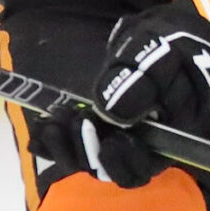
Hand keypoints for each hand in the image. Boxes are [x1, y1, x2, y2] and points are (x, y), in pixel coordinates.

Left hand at [33, 5, 209, 190]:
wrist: (156, 41)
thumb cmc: (169, 51)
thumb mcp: (161, 59)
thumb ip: (142, 84)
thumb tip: (112, 112)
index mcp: (162, 140)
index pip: (141, 168)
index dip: (122, 162)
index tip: (110, 142)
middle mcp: (134, 148)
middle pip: (107, 169)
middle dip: (86, 149)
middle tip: (76, 118)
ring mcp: (109, 140)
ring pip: (83, 159)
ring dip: (63, 145)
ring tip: (53, 121)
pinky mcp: (89, 130)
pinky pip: (64, 145)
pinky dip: (47, 141)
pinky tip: (39, 126)